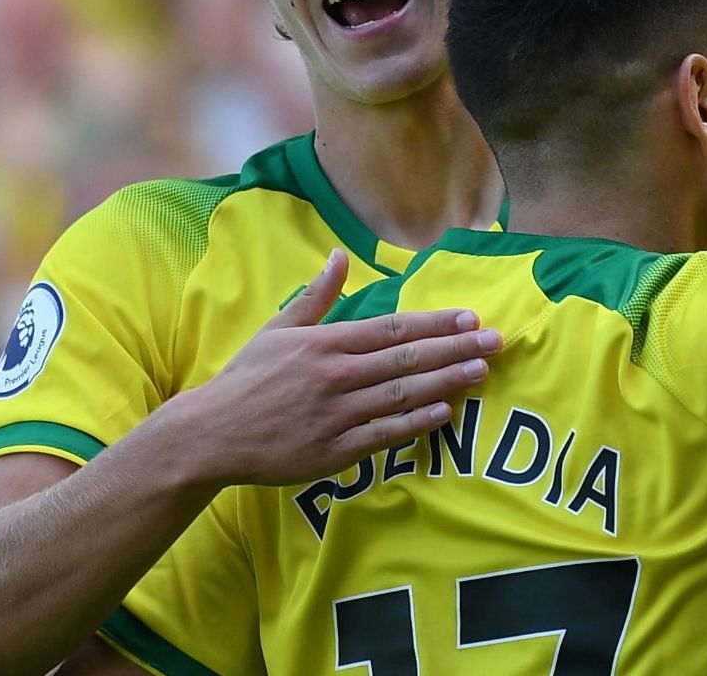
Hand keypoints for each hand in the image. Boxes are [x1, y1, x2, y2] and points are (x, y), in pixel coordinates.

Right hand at [170, 250, 501, 487]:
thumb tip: (339, 255)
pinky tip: (445, 412)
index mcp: (325, 343)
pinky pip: (384, 434)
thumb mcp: (278, 329)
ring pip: (402, 395)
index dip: (435, 323)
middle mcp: (336, 375)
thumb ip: (317, 295)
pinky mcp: (333, 451)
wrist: (210, 434)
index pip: (393, 329)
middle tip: (496, 341)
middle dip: (456, 348)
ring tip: (482, 371)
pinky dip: (415, 423)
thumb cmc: (247, 378)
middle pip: (407, 359)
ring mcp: (337, 414)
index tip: (470, 318)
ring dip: (447, 382)